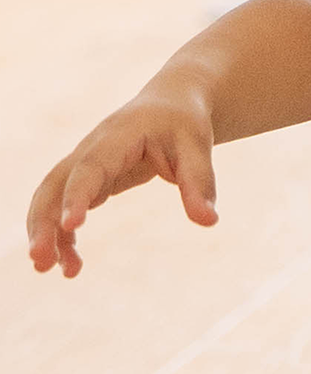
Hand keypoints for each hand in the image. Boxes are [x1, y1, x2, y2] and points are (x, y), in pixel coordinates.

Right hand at [27, 89, 217, 276]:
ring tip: (49, 270)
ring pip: (51, 198)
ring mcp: (84, 165)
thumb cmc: (184, 123)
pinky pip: (65, 208)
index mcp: (116, 138)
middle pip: (54, 185)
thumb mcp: (197, 147)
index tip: (70, 226)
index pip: (90, 169)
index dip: (77, 196)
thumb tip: (208, 221)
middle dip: (42, 222)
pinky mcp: (88, 180)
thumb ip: (201, 183)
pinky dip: (64, 235)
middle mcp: (89, 151)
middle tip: (39, 260)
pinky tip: (72, 265)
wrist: (171, 104)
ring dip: (45, 233)